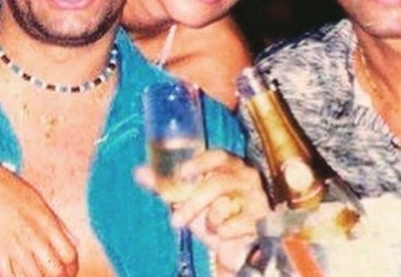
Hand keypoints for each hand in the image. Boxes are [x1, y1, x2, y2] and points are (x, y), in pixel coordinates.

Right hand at [0, 162, 77, 276]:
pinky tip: (16, 276)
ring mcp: (15, 244)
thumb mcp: (39, 201)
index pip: (71, 254)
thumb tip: (75, 241)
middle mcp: (35, 234)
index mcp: (48, 221)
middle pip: (56, 270)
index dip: (73, 267)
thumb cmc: (10, 187)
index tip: (69, 271)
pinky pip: (8, 276)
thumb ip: (58, 223)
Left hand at [136, 150, 270, 272]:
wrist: (234, 245)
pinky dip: (223, 233)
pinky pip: (233, 226)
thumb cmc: (211, 214)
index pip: (218, 156)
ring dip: (209, 220)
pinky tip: (225, 234)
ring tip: (209, 227)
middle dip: (194, 202)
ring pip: (224, 206)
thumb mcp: (187, 200)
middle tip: (176, 221)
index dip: (201, 163)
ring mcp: (255, 197)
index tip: (183, 173)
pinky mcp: (260, 219)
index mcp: (229, 166)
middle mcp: (245, 177)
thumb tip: (139, 171)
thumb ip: (166, 186)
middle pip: (218, 184)